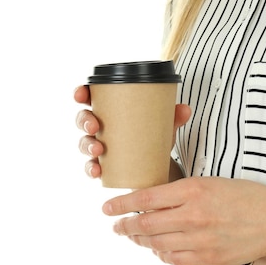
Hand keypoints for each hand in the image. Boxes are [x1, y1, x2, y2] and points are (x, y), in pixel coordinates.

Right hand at [74, 85, 190, 178]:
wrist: (157, 163)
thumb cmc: (152, 135)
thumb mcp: (162, 124)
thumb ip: (173, 116)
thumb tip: (185, 109)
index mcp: (109, 109)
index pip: (89, 97)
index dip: (80, 94)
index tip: (81, 95)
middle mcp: (100, 126)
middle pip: (82, 119)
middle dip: (84, 121)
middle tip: (94, 126)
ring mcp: (98, 146)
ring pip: (84, 143)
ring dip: (87, 145)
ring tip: (98, 149)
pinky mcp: (103, 165)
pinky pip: (91, 166)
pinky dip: (91, 168)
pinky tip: (97, 171)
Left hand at [102, 177, 265, 264]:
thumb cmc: (246, 196)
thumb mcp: (211, 181)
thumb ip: (180, 190)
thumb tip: (152, 199)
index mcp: (193, 189)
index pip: (145, 199)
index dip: (121, 205)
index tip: (107, 208)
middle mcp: (193, 215)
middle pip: (145, 225)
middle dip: (125, 226)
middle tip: (116, 226)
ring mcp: (200, 239)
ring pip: (156, 244)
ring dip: (140, 240)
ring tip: (134, 236)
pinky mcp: (207, 257)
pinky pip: (172, 259)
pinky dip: (160, 254)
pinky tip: (158, 249)